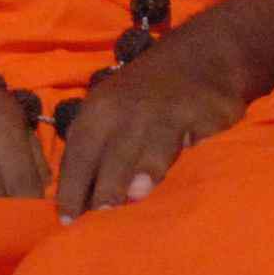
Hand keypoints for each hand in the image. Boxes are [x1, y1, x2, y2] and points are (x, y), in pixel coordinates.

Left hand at [52, 38, 247, 217]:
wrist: (205, 54)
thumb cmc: (148, 96)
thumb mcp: (113, 112)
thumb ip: (98, 151)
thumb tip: (82, 204)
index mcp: (99, 111)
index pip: (79, 154)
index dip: (72, 188)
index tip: (68, 220)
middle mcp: (129, 109)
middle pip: (112, 156)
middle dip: (104, 188)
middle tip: (100, 217)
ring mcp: (167, 110)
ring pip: (152, 149)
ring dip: (144, 173)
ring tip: (136, 195)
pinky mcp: (203, 113)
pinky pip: (195, 143)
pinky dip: (190, 158)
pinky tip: (188, 170)